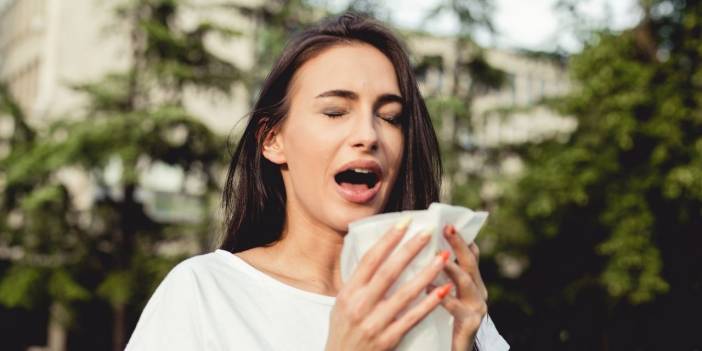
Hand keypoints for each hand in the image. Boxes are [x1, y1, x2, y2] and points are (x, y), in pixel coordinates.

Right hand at [325, 217, 452, 350]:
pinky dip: (428, 304)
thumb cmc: (343, 332)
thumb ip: (358, 283)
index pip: (370, 259)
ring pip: (405, 293)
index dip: (388, 239)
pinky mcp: (387, 339)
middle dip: (410, 249)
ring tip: (443, 257)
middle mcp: (360, 305)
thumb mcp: (341, 304)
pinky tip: (443, 291)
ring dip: (426, 273)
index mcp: (348, 293)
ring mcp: (374, 323)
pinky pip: (412, 318)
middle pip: (389, 271)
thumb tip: (376, 254)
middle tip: (428, 232)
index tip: (405, 221)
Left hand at [427, 224, 488, 350]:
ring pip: (467, 282)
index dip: (459, 237)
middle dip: (459, 244)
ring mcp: (477, 307)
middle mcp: (477, 291)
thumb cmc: (440, 322)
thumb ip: (434, 274)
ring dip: (453, 268)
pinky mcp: (470, 325)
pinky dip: (444, 297)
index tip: (447, 220)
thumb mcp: (440, 294)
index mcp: (469, 282)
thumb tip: (414, 248)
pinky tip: (430, 289)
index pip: (467, 254)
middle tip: (447, 228)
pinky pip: (458, 308)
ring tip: (439, 257)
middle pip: (469, 262)